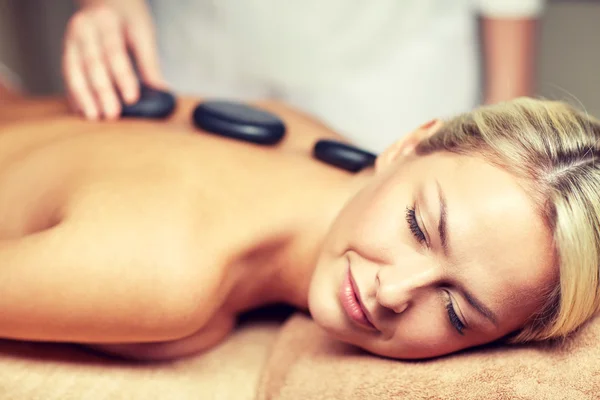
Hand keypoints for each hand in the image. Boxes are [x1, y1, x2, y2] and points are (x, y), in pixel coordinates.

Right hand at [62, 4, 164, 119]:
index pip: (115, 52)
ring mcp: (71, 39)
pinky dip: (74, 94)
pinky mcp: (66, 52)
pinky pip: (67, 75)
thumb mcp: (142, 33)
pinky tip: (82, 110)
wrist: (106, 1)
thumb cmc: (128, 19)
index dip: (123, 77)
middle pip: (92, 63)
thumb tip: (160, 92)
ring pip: (73, 70)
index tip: (132, 99)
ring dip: (83, 96)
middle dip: (102, 91)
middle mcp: (84, 28)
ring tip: (94, 117)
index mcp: (106, 21)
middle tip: (112, 115)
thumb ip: (148, 62)